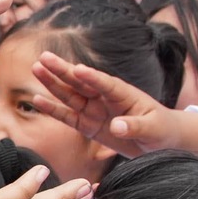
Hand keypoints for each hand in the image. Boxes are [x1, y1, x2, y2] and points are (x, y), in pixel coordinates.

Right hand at [30, 52, 197, 155]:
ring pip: (70, 95)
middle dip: (62, 70)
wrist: (161, 141)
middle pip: (81, 82)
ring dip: (53, 83)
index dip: (92, 77)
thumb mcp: (153, 129)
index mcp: (123, 93)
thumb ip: (134, 127)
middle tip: (44, 57)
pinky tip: (37, 100)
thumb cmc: (161, 129)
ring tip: (36, 68)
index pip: (105, 83)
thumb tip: (116, 126)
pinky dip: (53, 109)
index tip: (77, 69)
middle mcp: (105, 98)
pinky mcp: (89, 126)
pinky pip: (68, 117)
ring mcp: (95, 110)